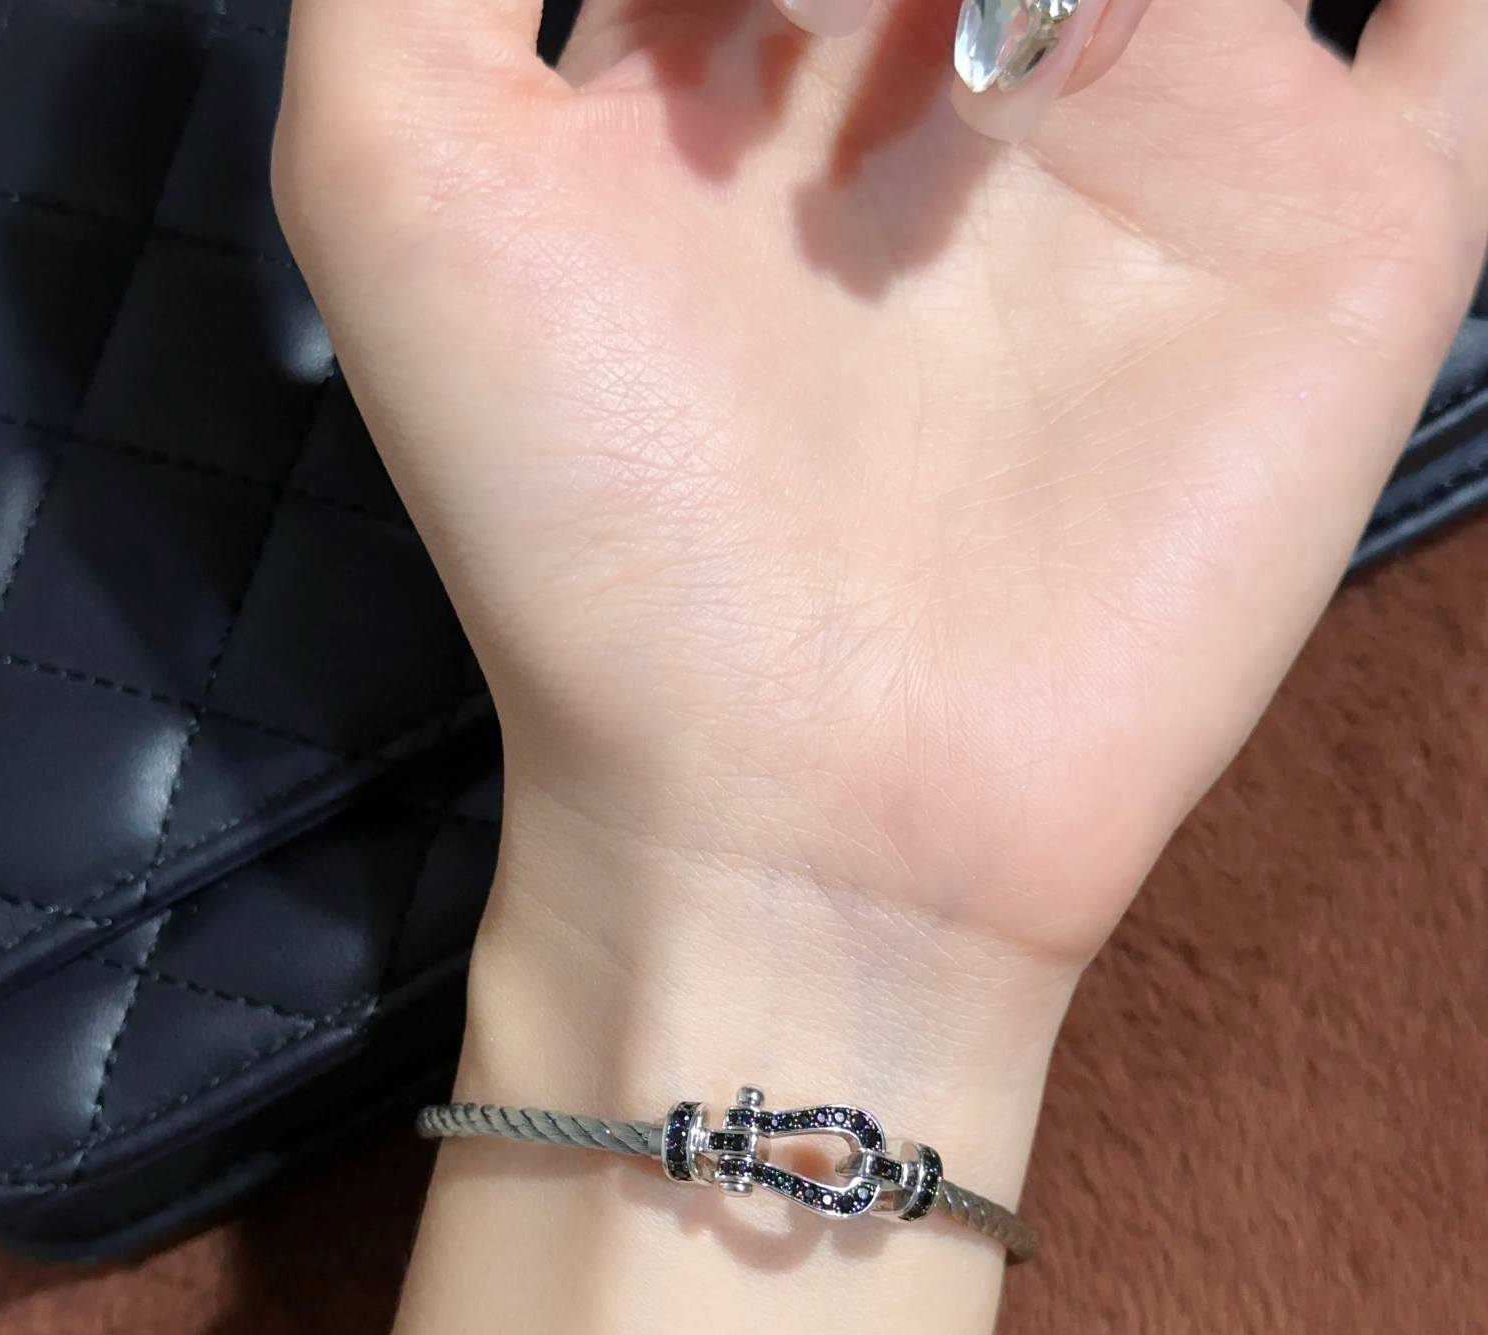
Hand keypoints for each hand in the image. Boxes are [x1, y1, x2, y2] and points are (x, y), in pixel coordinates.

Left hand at [273, 0, 1485, 1000]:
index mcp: (765, 21)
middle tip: (877, 53)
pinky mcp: (1353, 239)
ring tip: (989, 78)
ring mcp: (1180, 136)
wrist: (807, 814)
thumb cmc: (591, 520)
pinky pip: (1464, 25)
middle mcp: (972, 59)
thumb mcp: (393, 173)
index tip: (735, 11)